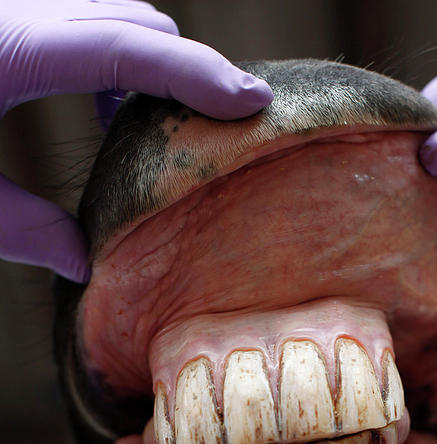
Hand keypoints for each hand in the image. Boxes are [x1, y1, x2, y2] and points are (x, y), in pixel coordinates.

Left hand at [0, 1, 272, 281]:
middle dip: (194, 70)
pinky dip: (120, 61)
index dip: (195, 74)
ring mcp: (25, 10)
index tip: (254, 102)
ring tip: (177, 129)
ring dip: (159, 65)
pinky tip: (109, 111)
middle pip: (139, 24)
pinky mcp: (20, 20)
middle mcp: (26, 13)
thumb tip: (83, 265)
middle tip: (232, 126)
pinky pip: (90, 25)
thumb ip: (22, 229)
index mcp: (14, 47)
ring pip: (120, 17)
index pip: (124, 48)